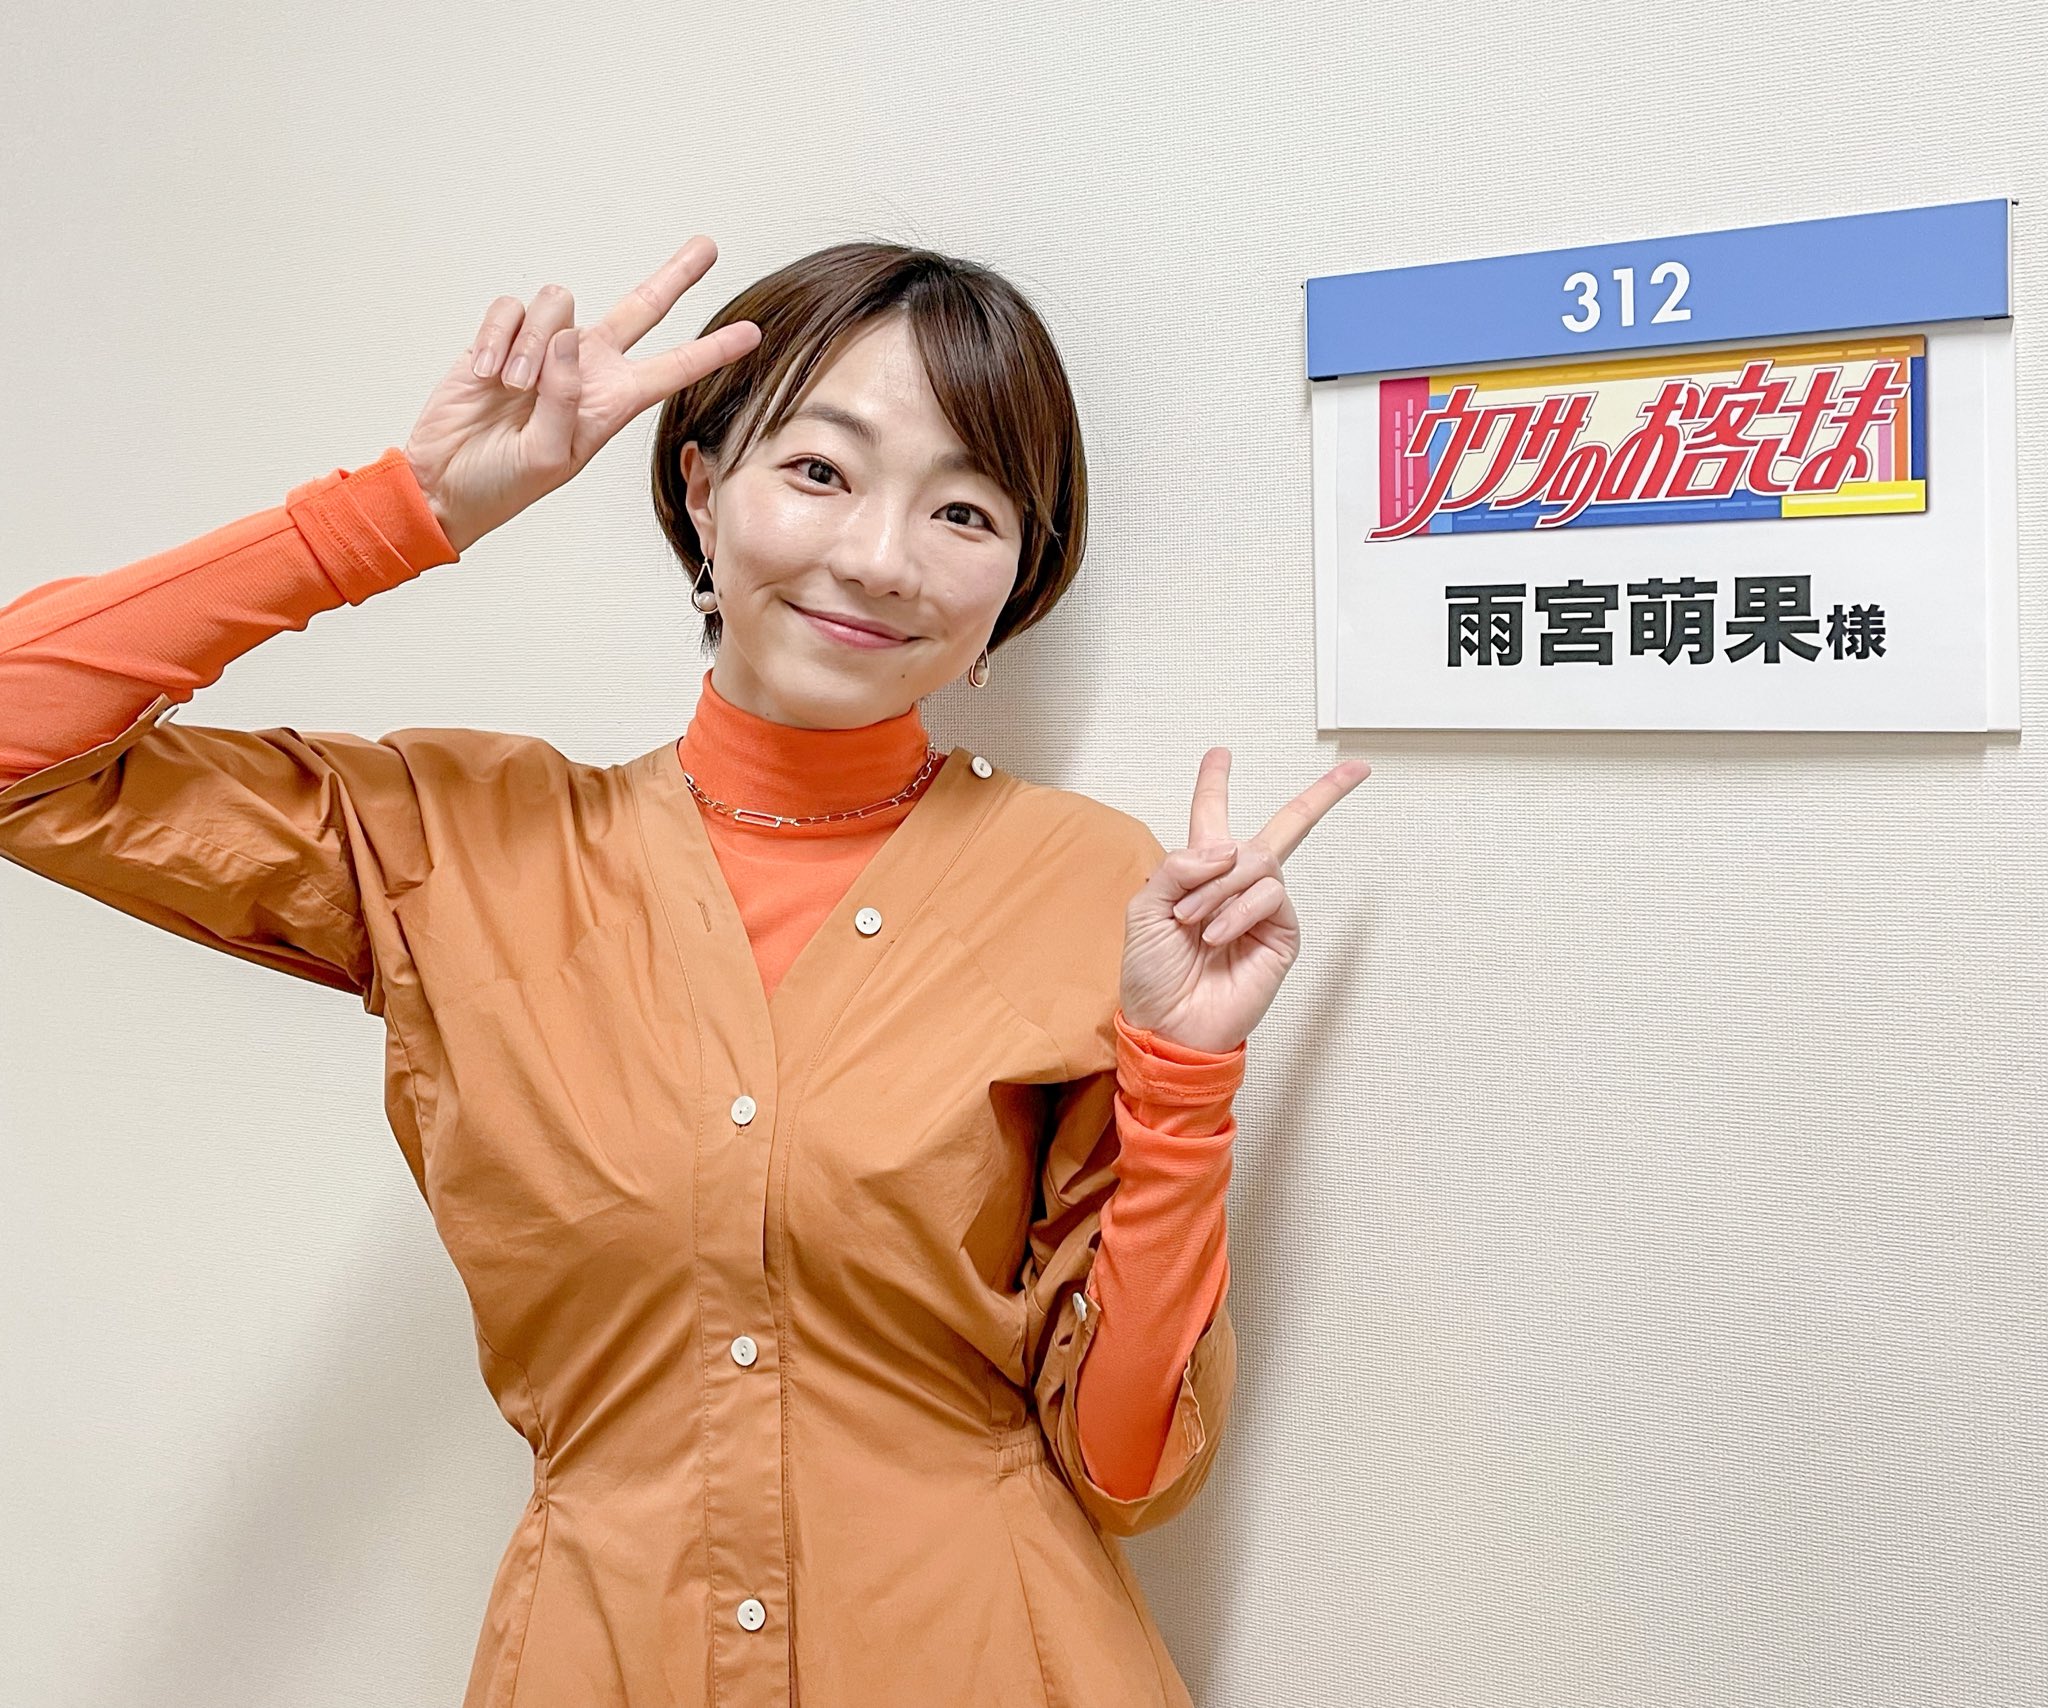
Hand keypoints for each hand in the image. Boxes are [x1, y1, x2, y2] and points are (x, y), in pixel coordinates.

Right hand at [402, 234, 762, 554]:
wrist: (446, 479)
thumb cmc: (504, 482)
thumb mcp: (548, 456)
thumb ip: (565, 399)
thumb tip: (567, 338)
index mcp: (613, 402)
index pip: (673, 369)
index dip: (712, 351)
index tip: (752, 334)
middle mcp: (588, 367)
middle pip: (641, 308)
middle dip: (675, 276)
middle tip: (708, 246)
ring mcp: (547, 349)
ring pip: (558, 305)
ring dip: (529, 348)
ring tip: (511, 391)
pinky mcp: (503, 336)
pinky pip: (510, 309)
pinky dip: (494, 341)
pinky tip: (484, 376)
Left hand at [1119, 748, 1370, 1053]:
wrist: (1169, 1025)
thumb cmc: (1152, 974)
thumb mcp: (1145, 908)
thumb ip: (1178, 866)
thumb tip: (1229, 848)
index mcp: (1197, 874)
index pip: (1211, 818)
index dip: (1215, 784)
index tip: (1220, 753)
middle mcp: (1235, 885)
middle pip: (1285, 828)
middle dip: (1323, 795)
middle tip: (1355, 770)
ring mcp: (1263, 909)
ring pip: (1259, 861)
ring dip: (1220, 888)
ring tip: (1195, 924)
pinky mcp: (1282, 934)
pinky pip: (1268, 895)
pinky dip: (1237, 910)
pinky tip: (1217, 935)